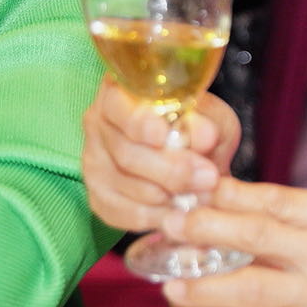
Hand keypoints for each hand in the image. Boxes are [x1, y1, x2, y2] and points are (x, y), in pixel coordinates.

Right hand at [81, 80, 238, 232]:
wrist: (196, 163)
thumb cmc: (199, 132)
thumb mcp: (212, 118)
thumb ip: (206, 123)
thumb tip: (204, 136)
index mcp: (121, 91)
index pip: (119, 106)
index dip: (139, 122)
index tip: (163, 135)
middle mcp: (98, 122)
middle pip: (126, 152)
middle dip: (171, 170)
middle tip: (208, 177)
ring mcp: (94, 160)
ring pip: (127, 184)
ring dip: (169, 195)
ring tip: (201, 194)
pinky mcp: (99, 196)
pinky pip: (123, 212)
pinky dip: (155, 216)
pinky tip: (178, 210)